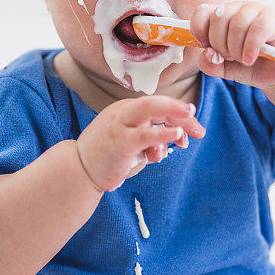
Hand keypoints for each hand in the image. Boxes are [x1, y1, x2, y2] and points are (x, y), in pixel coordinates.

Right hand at [76, 96, 205, 191]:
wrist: (79, 171)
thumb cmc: (107, 159)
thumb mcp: (133, 148)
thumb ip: (152, 144)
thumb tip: (172, 144)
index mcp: (126, 111)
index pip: (156, 107)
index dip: (178, 115)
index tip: (193, 129)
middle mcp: (123, 112)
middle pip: (155, 104)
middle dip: (179, 109)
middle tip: (196, 116)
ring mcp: (120, 125)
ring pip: (149, 109)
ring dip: (173, 112)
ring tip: (190, 118)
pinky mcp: (120, 141)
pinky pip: (145, 134)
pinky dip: (163, 133)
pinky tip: (176, 134)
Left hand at [191, 1, 274, 89]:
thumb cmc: (251, 66)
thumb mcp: (225, 69)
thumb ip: (210, 64)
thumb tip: (206, 54)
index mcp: (222, 16)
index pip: (202, 12)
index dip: (199, 30)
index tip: (206, 47)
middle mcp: (238, 9)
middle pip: (218, 19)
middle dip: (220, 45)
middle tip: (231, 57)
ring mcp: (256, 10)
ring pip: (236, 24)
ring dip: (236, 49)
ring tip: (243, 60)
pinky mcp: (273, 18)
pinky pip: (256, 29)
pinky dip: (250, 48)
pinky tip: (250, 59)